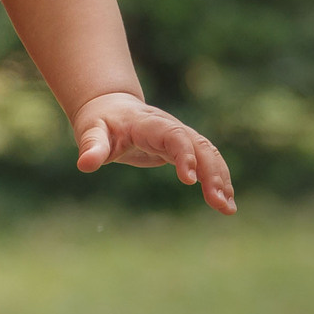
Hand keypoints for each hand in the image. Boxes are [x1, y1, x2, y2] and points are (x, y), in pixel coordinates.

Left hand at [73, 91, 235, 212]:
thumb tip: (85, 164)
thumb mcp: (90, 131)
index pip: (173, 136)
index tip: (190, 180)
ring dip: (221, 178)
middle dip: (212, 172)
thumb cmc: (100, 121)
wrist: (110, 106)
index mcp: (148, 124)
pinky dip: (218, 178)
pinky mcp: (183, 146)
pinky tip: (226, 201)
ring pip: (208, 153)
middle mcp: (170, 127)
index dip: (184, 155)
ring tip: (228, 208)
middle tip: (219, 202)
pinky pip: (207, 160)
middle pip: (199, 145)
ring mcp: (179, 135)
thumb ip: (91, 146)